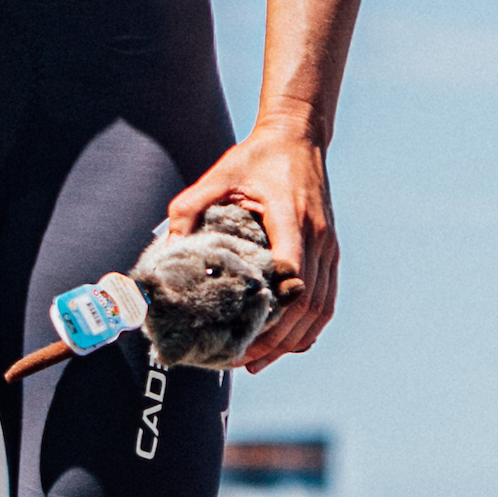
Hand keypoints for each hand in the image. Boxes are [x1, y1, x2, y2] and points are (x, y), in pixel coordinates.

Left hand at [170, 122, 337, 371]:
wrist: (299, 136)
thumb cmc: (257, 157)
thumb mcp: (218, 175)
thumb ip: (189, 208)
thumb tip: (166, 248)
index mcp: (291, 219)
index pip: (291, 272)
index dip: (272, 309)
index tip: (242, 333)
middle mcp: (317, 237)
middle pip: (307, 303)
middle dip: (276, 339)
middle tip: (241, 360)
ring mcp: (329, 246)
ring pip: (321, 308)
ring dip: (293, 340)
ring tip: (260, 360)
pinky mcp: (331, 250)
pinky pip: (327, 299)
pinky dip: (311, 327)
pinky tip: (289, 343)